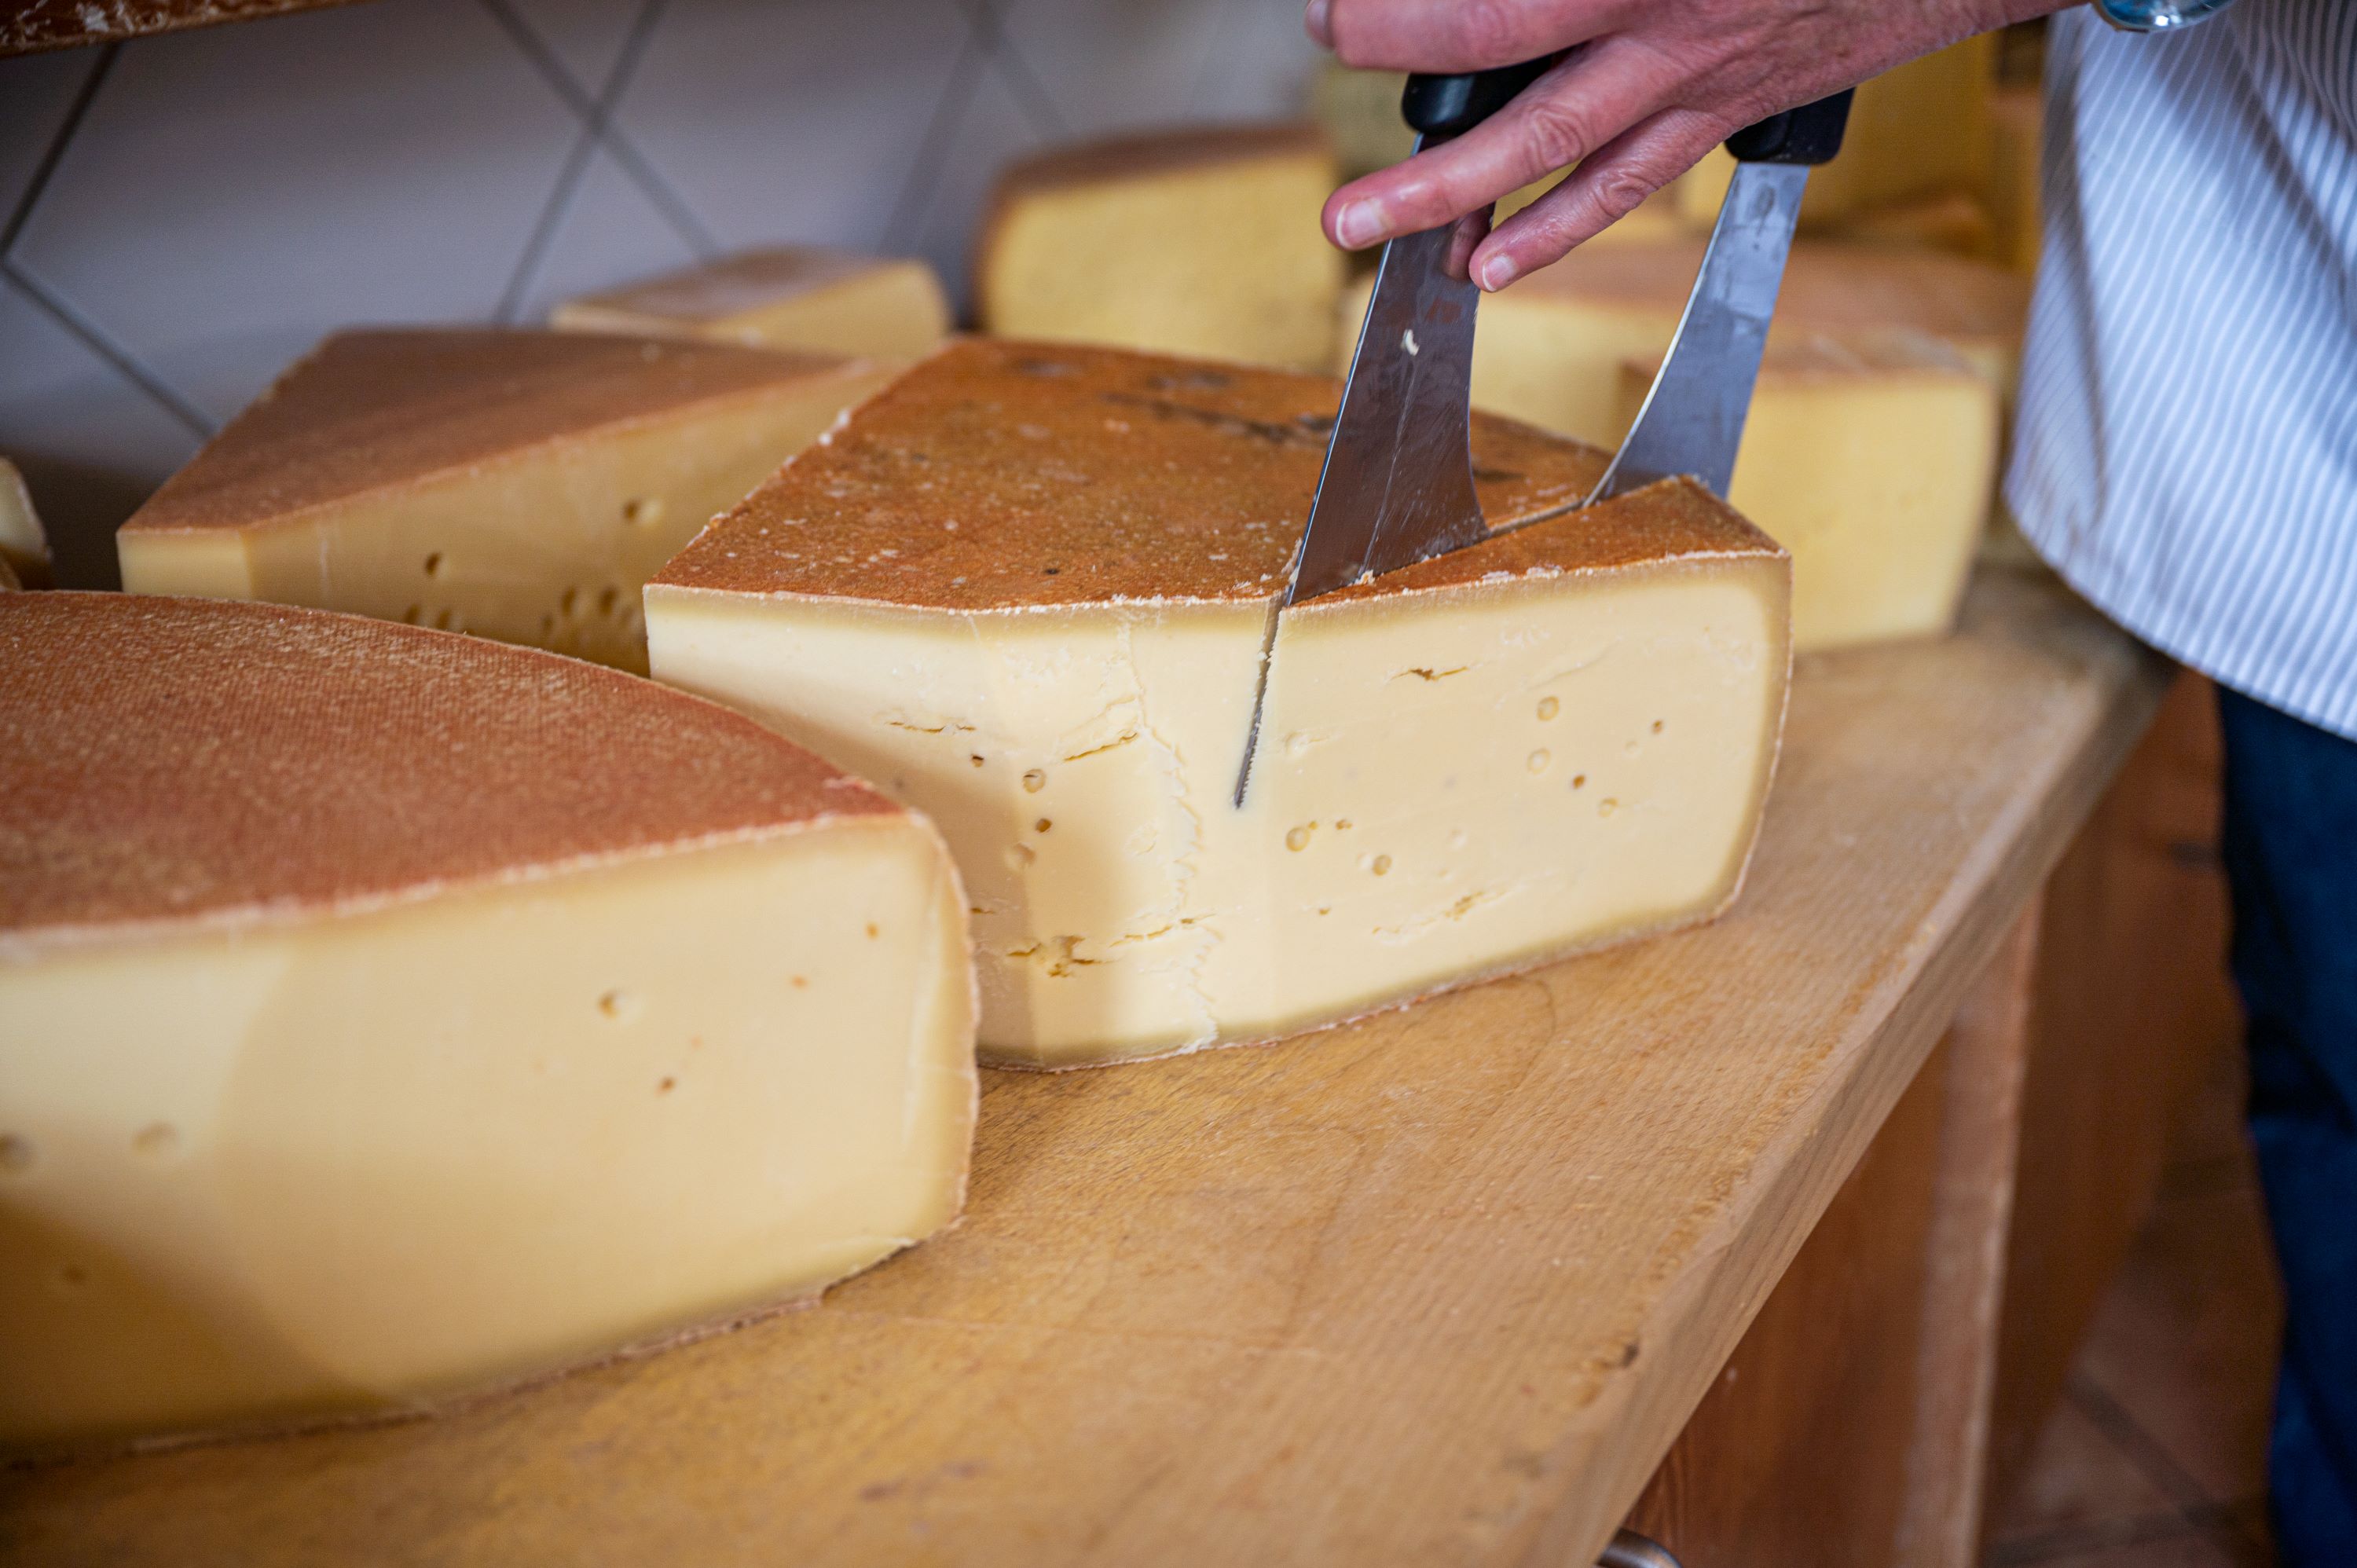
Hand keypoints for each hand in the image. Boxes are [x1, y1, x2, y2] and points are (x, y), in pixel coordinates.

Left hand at [1306, 0, 2064, 287]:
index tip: (1330, 16)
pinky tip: (1498, 261)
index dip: (1402, 15)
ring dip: (1461, 209)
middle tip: (1338, 194)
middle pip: (1514, 102)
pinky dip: (1562, 226)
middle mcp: (1675, 25)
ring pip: (1563, 160)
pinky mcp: (1731, 105)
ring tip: (1376, 241)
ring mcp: (1705, 76)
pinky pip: (1634, 179)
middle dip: (1414, 155)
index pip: (1499, 4)